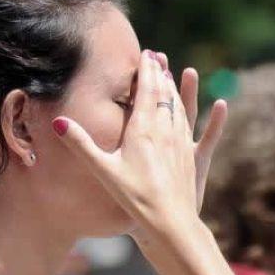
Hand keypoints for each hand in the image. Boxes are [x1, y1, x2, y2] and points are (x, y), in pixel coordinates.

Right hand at [54, 50, 225, 240]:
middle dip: (159, 73)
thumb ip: (81, 145)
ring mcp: (181, 143)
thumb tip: (58, 122)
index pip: (146, 90)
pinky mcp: (192, 157)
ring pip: (179, 108)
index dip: (146, 70)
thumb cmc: (133, 197)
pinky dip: (200, 113)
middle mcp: (165, 130)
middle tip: (157, 57)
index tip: (145, 53)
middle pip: (163, 94)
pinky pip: (195, 127)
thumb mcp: (103, 170)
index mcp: (143, 129)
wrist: (169, 221)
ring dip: (174, 89)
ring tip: (171, 75)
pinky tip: (216, 104)